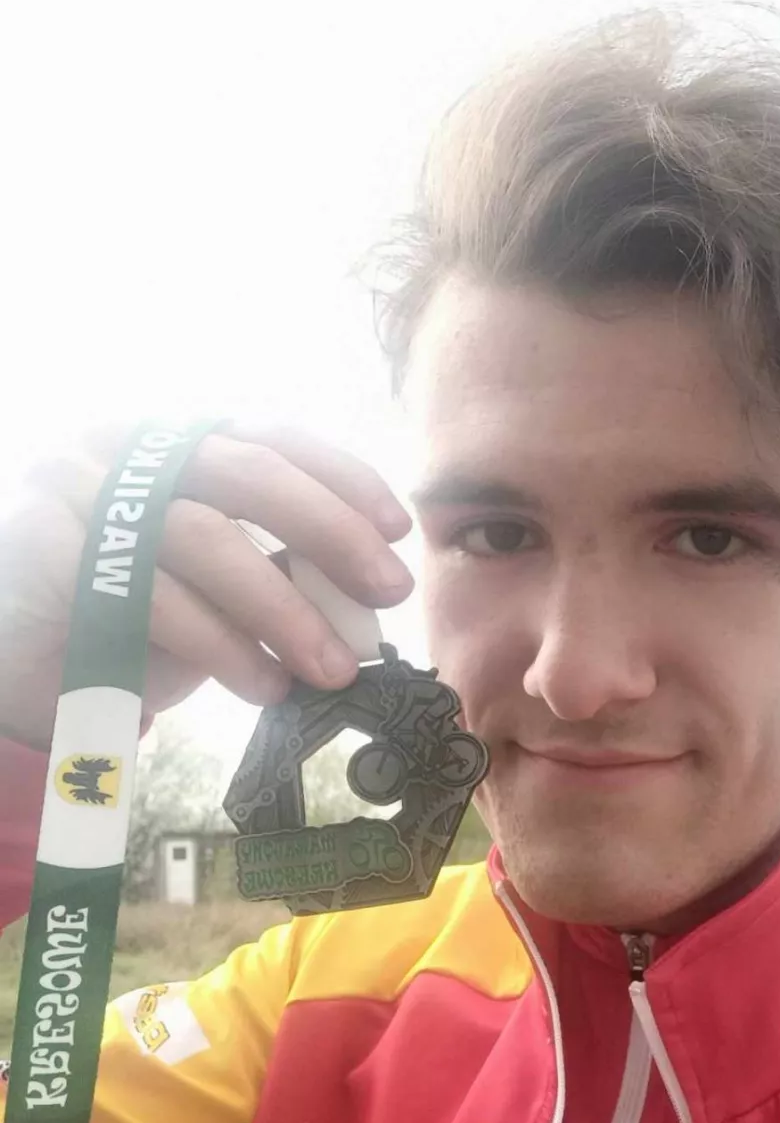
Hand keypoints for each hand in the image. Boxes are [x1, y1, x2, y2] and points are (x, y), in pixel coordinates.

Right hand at [0, 422, 415, 749]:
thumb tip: (366, 581)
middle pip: (246, 474)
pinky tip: (263, 686)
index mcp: (169, 441)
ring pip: (204, 539)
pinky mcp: (42, 546)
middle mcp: (120, 448)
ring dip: (282, 610)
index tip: (397, 526)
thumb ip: (274, 565)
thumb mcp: (213, 585)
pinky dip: (220, 646)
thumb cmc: (125, 623)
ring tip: (331, 669)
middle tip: (389, 591)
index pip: (267, 436)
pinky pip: (150, 597)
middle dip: (330, 532)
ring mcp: (75, 489)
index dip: (339, 475)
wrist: (18, 668)